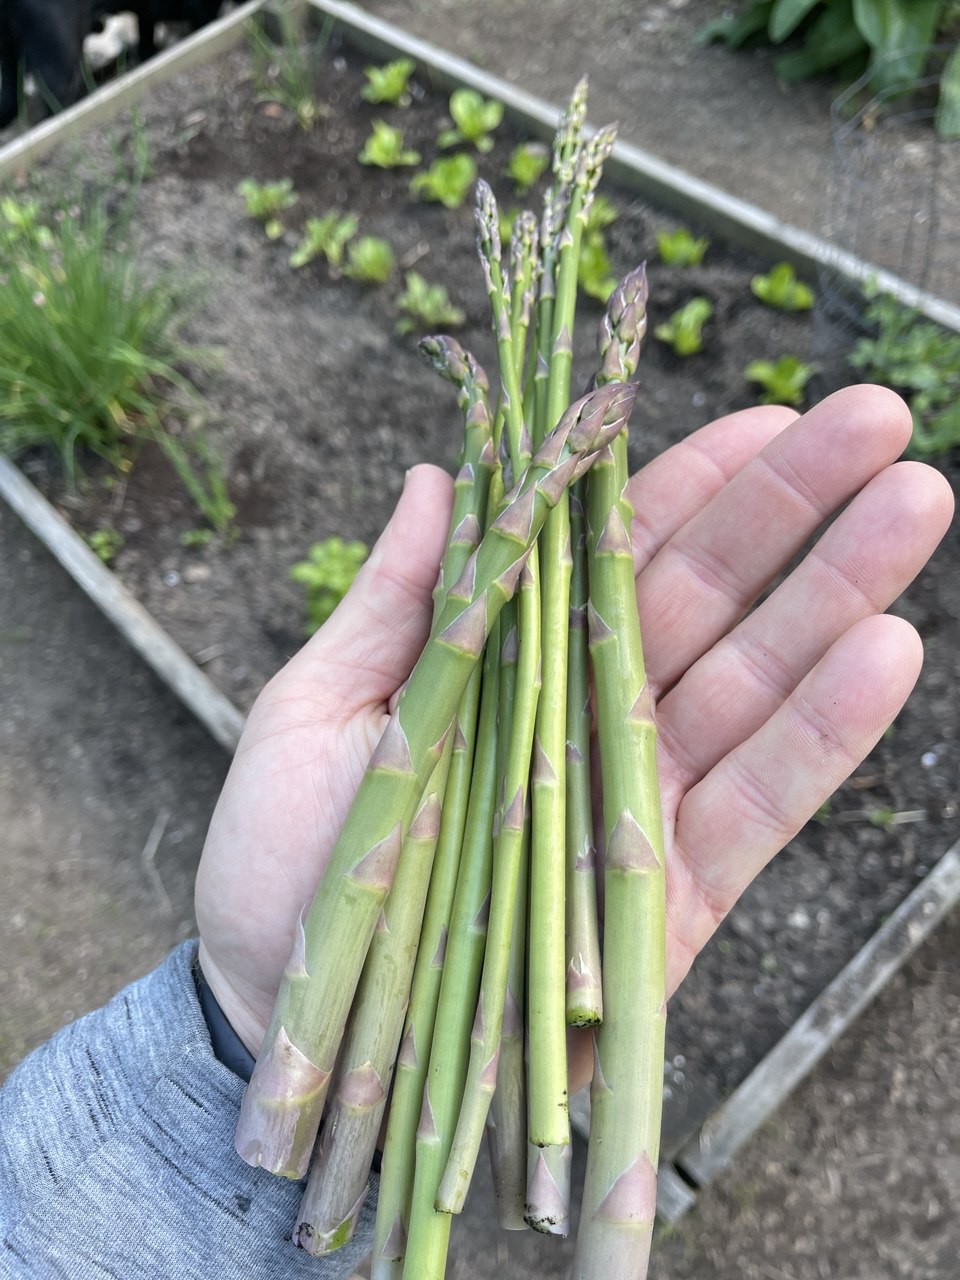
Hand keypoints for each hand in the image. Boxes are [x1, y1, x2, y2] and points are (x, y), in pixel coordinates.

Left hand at [195, 385, 952, 1055]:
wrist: (282, 1015)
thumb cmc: (283, 860)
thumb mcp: (318, 709)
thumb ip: (395, 598)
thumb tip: (441, 471)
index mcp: (510, 662)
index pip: (616, 552)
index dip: (691, 482)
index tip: (766, 416)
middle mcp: (585, 719)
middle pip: (706, 598)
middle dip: (795, 508)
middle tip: (880, 420)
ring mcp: (631, 805)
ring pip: (753, 684)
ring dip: (837, 595)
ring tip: (916, 503)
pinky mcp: (661, 899)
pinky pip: (754, 806)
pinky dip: (820, 735)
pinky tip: (885, 651)